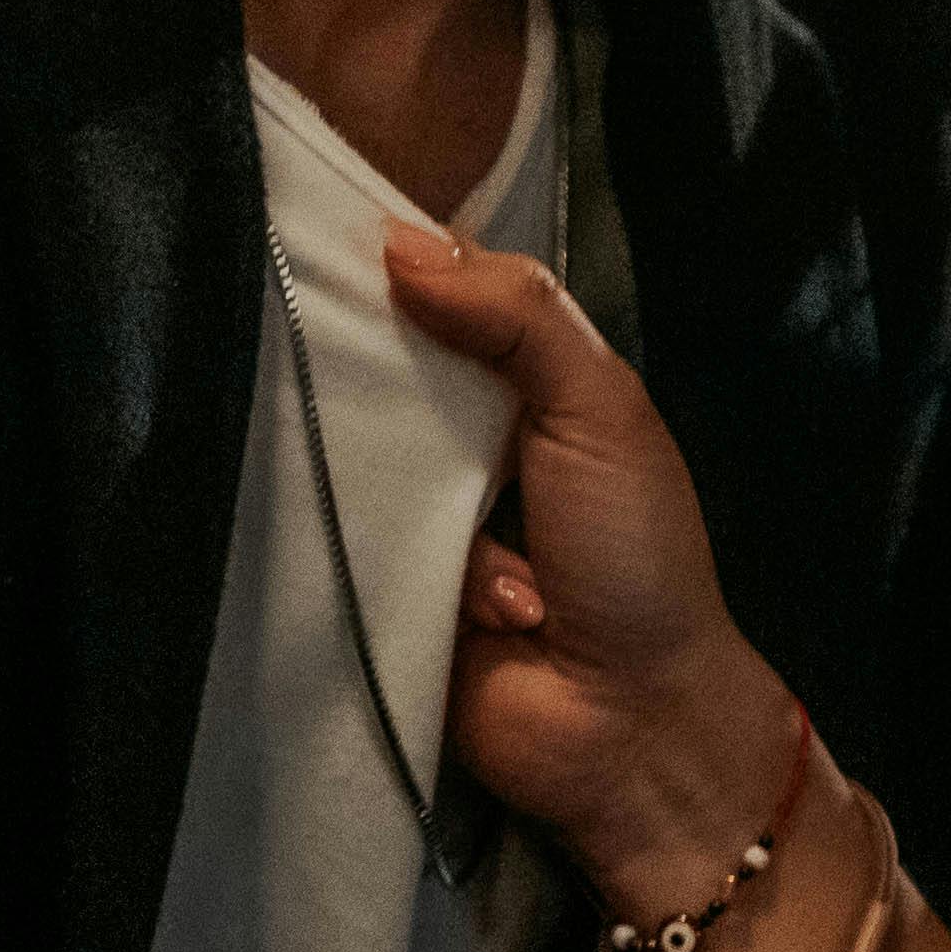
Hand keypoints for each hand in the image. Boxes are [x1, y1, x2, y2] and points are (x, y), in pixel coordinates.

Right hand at [378, 226, 794, 915]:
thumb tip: (398, 243)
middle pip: (382, 374)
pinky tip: (482, 608)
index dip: (390, 268)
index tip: (316, 230)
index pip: (441, 300)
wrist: (630, 722)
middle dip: (367, 375)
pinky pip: (345, 545)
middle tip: (321, 354)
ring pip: (355, 458)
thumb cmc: (634, 553)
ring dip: (414, 498)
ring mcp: (415, 517)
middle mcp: (464, 441)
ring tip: (492, 548)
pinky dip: (402, 569)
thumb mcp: (600, 409)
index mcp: (527, 385)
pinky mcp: (376, 588)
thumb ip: (518, 318)